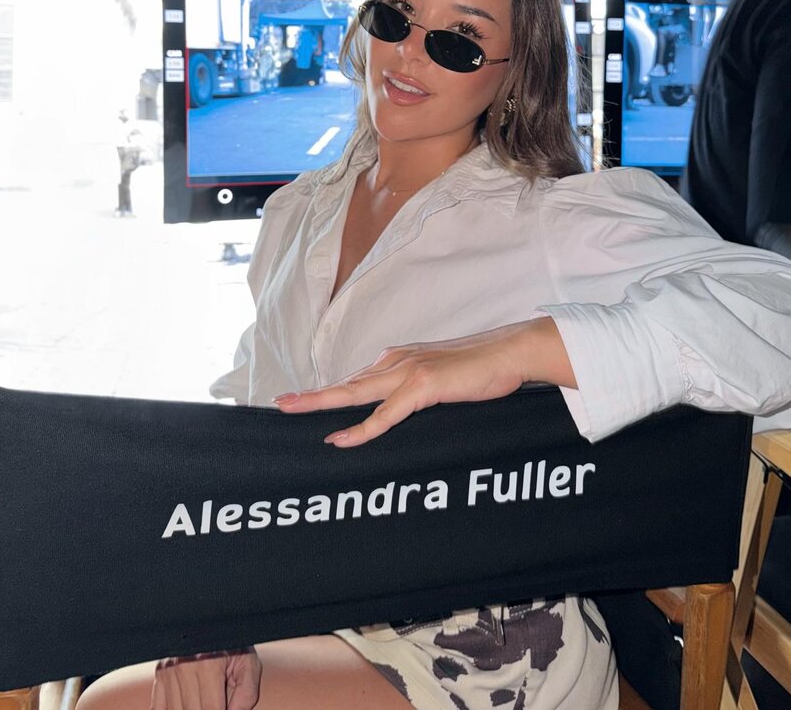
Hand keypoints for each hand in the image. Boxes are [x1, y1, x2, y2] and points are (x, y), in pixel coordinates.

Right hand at [150, 648, 260, 709]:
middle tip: (218, 703)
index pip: (211, 709)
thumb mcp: (249, 664)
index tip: (225, 709)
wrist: (214, 622)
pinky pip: (158, 707)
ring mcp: (169, 670)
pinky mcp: (160, 674)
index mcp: (209, 663)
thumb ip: (246, 694)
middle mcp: (184, 666)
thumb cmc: (234, 644)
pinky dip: (172, 709)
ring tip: (203, 699)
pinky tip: (187, 704)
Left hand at [274, 317, 574, 446]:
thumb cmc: (481, 368)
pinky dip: (361, 430)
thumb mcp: (442, 379)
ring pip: (355, 393)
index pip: (357, 379)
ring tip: (292, 411)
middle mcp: (397, 361)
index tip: (304, 400)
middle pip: (346, 383)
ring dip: (321, 403)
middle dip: (312, 395)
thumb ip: (417, 390)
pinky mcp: (423, 386)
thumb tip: (401, 409)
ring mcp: (408, 372)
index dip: (331, 392)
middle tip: (280, 404)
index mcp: (399, 359)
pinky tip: (340, 439)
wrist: (511, 352)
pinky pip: (385, 415)